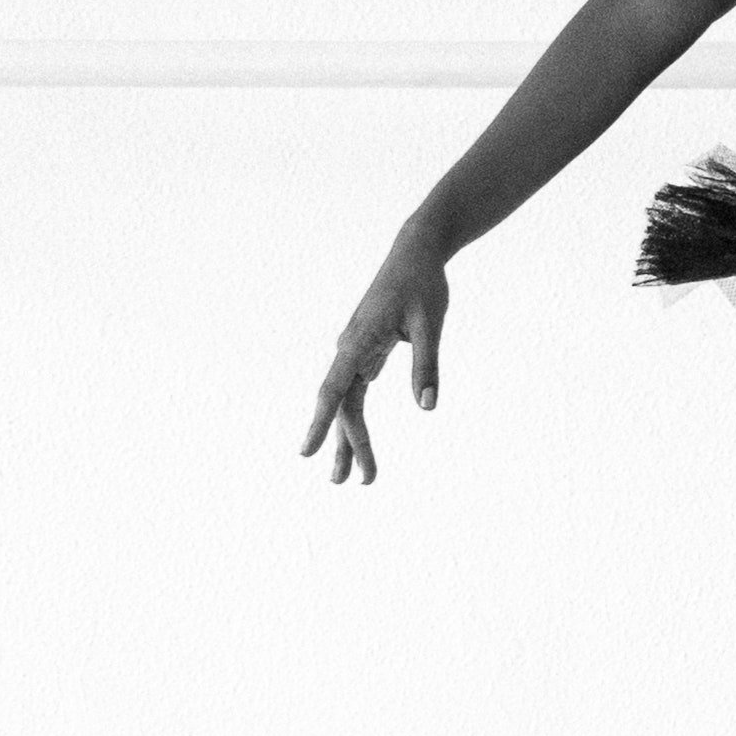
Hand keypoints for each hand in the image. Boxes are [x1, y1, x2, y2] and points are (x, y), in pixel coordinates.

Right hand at [304, 240, 450, 483]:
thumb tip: (427, 408)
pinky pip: (356, 392)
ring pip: (347, 403)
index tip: (305, 452)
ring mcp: (356, 352)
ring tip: (356, 477)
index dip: (319, 423)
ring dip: (350, 439)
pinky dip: (356, 418)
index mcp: (359, 342)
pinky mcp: (366, 352)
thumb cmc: (423, 284)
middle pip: (343, 407)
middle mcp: (350, 349)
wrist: (416, 252)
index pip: (334, 390)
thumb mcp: (430, 323)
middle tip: (356, 484)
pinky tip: (357, 442)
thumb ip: (427, 364)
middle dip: (348, 446)